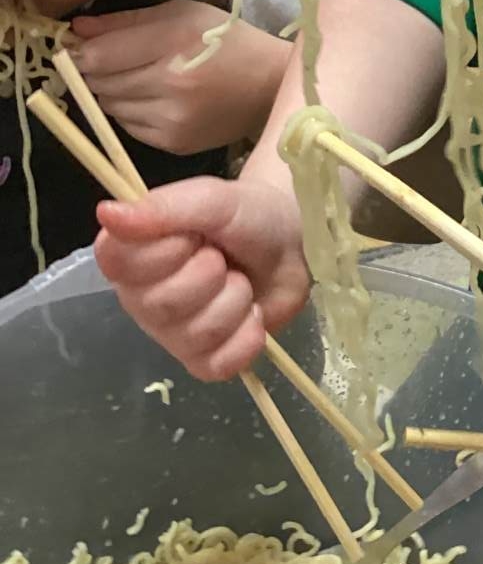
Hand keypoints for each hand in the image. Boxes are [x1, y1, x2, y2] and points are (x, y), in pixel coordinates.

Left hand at [70, 4, 291, 154]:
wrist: (269, 85)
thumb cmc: (227, 41)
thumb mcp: (182, 13)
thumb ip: (126, 21)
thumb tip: (76, 30)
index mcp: (175, 42)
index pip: (100, 55)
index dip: (80, 52)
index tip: (78, 46)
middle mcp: (171, 85)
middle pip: (99, 83)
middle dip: (94, 72)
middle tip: (109, 61)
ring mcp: (172, 120)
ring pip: (108, 108)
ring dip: (111, 93)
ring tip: (137, 79)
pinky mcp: (174, 143)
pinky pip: (127, 127)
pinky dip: (130, 113)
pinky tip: (152, 99)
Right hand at [94, 176, 308, 380]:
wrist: (294, 245)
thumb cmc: (247, 217)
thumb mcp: (214, 199)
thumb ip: (164, 206)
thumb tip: (106, 213)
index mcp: (131, 255)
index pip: (120, 264)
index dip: (164, 250)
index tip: (193, 236)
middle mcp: (142, 298)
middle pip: (160, 305)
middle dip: (209, 275)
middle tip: (224, 258)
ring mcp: (171, 334)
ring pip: (194, 335)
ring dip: (234, 301)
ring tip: (241, 280)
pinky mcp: (204, 360)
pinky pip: (217, 365)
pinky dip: (246, 336)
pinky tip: (252, 313)